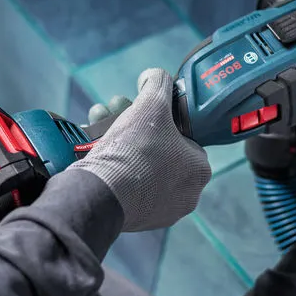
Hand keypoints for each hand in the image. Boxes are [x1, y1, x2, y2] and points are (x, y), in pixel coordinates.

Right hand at [72, 68, 211, 230]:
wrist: (100, 193)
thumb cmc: (133, 151)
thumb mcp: (151, 104)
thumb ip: (158, 84)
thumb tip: (154, 76)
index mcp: (200, 171)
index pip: (186, 138)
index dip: (163, 122)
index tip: (144, 114)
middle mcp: (186, 195)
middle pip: (159, 150)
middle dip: (135, 129)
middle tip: (116, 115)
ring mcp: (161, 211)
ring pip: (141, 167)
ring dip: (121, 143)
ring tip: (99, 126)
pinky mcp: (136, 219)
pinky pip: (127, 185)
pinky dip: (113, 167)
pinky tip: (95, 150)